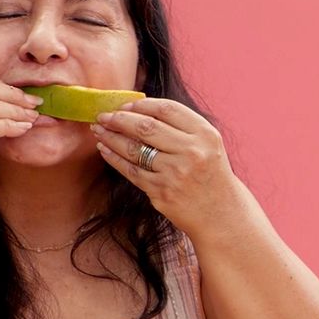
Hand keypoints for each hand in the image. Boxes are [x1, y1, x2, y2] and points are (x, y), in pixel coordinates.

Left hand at [92, 99, 249, 237]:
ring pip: (134, 149)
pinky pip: (131, 170)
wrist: (221, 213)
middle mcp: (191, 151)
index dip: (141, 104)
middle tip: (103, 115)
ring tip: (98, 130)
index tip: (125, 105)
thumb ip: (181, 127)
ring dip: (111, 137)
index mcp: (205, 134)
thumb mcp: (207, 145)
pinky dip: (114, 158)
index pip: (167, 109)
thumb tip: (138, 109)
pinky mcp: (161, 191)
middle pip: (146, 127)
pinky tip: (105, 150)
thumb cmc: (209, 174)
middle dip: (119, 118)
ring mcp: (176, 172)